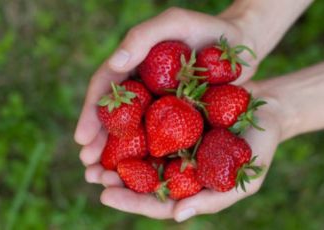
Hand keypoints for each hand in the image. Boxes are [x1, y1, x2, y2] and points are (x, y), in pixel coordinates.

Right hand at [75, 7, 259, 188]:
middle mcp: (141, 88)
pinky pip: (159, 140)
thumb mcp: (174, 23)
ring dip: (116, 158)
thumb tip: (114, 64)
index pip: (105, 90)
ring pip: (133, 134)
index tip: (82, 139)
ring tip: (104, 180)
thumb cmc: (208, 30)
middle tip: (89, 169)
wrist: (241, 45)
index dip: (91, 114)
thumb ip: (142, 37)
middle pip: (114, 118)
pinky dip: (147, 158)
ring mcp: (158, 105)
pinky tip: (140, 179)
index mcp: (132, 65)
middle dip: (98, 144)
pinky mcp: (178, 119)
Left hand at [84, 81, 283, 221]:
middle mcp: (177, 166)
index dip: (131, 201)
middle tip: (90, 175)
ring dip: (114, 154)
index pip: (155, 202)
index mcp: (189, 186)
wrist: (269, 109)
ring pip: (139, 152)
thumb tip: (178, 215)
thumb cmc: (260, 148)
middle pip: (140, 179)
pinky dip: (129, 125)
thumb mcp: (244, 178)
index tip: (106, 195)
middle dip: (114, 180)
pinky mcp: (173, 117)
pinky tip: (111, 120)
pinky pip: (148, 122)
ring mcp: (174, 143)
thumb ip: (212, 199)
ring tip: (90, 153)